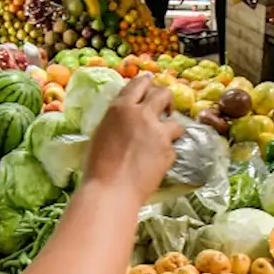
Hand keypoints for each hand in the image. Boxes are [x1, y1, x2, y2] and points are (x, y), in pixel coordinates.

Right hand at [83, 74, 184, 204]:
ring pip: (176, 122)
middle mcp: (142, 114)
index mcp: (120, 108)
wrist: (111, 190)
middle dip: (166, 99)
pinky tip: (157, 162)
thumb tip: (126, 117)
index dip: (146, 83)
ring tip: (163, 139)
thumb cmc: (96, 166)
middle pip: (163, 93)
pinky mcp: (168, 151)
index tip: (150, 86)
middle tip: (164, 109)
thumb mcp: (101, 133)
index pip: (139, 83)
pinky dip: (167, 153)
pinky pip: (173, 147)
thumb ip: (116, 120)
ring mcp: (158, 133)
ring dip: (171, 128)